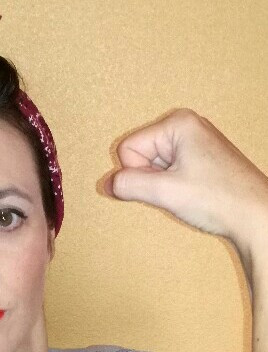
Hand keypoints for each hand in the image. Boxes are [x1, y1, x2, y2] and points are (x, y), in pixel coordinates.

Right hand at [104, 109, 267, 246]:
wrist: (257, 218)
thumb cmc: (219, 199)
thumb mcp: (165, 192)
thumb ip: (128, 185)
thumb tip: (107, 184)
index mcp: (177, 123)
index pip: (128, 150)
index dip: (138, 174)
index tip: (166, 185)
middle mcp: (185, 126)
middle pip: (140, 155)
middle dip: (151, 179)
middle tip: (177, 190)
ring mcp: (193, 141)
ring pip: (152, 165)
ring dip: (161, 185)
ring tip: (187, 192)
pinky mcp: (198, 157)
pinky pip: (167, 170)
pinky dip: (171, 186)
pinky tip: (190, 193)